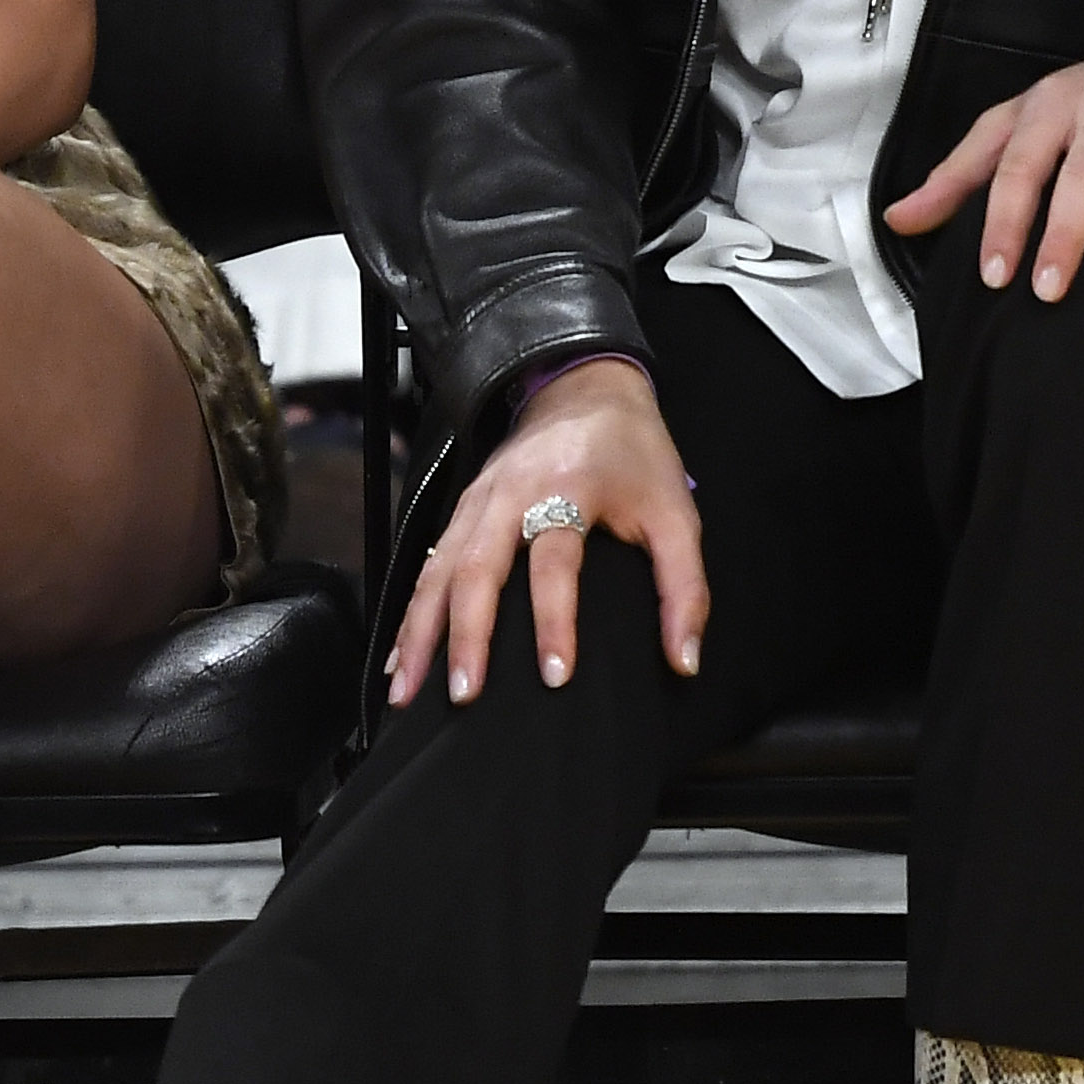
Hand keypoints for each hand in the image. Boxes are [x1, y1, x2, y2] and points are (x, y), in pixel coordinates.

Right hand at [388, 356, 707, 707]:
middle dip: (465, 636)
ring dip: (420, 632)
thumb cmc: (634, 455)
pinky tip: (399, 657)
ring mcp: (476, 501)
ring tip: (408, 690)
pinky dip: (410, 614)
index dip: (555, 621)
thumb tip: (683, 661)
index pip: (554, 563)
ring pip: (438, 572)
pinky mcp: (459, 510)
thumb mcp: (676, 514)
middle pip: (476, 569)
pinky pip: (427, 567)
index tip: (555, 676)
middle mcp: (510, 495)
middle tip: (464, 693)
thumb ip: (684, 589)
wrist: (584, 390)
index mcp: (568, 489)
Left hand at [886, 23, 1083, 305]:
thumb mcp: (1012, 124)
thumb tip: (897, 219)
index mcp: (1048, 108)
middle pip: (1083, 177)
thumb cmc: (1077, 103)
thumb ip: (957, 174)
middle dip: (1065, 236)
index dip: (1004, 223)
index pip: (1018, 168)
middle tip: (1048, 292)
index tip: (994, 277)